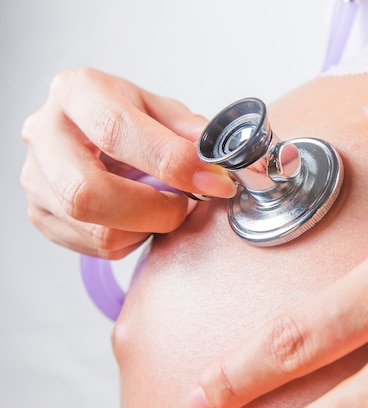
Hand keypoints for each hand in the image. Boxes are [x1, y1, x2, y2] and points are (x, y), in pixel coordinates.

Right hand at [20, 68, 235, 258]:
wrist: (87, 132)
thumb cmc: (126, 116)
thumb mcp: (161, 111)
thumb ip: (192, 133)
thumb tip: (225, 159)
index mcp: (78, 93)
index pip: (116, 131)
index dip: (171, 163)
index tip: (214, 182)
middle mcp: (45, 133)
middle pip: (88, 192)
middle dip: (153, 209)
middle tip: (185, 205)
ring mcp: (36, 178)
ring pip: (95, 230)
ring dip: (146, 227)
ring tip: (164, 207)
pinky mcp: (41, 214)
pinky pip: (95, 247)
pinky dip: (131, 239)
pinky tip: (139, 216)